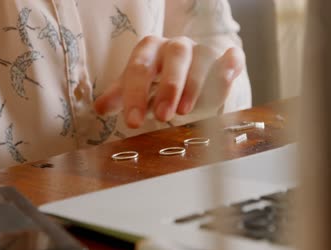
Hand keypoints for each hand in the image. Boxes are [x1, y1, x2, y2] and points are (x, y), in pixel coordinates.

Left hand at [94, 35, 244, 127]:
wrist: (184, 69)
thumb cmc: (157, 81)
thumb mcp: (137, 88)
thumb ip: (121, 96)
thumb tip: (100, 107)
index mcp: (150, 50)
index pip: (140, 68)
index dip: (135, 95)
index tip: (133, 122)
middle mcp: (176, 46)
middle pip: (173, 58)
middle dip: (168, 87)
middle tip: (162, 116)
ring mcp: (202, 51)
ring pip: (202, 58)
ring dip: (194, 84)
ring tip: (185, 111)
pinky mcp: (224, 58)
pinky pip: (231, 56)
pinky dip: (231, 64)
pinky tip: (228, 75)